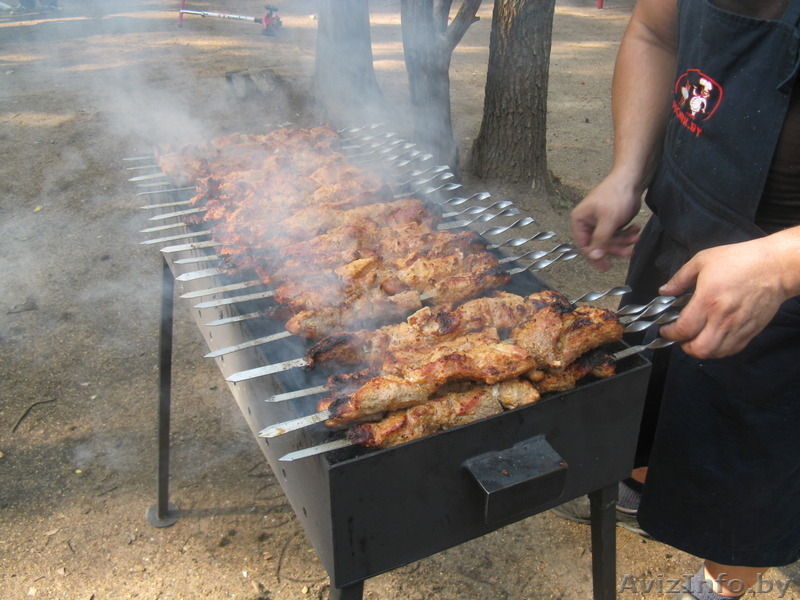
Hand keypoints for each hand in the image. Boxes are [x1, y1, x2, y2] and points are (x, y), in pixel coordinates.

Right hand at [571, 175, 641, 270]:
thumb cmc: (616, 195)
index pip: (584, 244)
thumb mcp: (608, 220)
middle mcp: (588, 222)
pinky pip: (617, 234)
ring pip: (610, 240)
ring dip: (624, 241)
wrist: (631, 179)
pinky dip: (627, 234)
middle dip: (615, 247)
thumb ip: (600, 240)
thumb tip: (594, 256)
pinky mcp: (612, 220)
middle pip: (599, 244)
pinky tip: (635, 229)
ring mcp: (600, 221)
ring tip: (636, 237)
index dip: (594, 256)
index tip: (605, 266)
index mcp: (580, 220)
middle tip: (628, 252)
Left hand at [658, 235, 798, 358]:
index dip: (669, 332)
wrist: (775, 266)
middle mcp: (723, 318)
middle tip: (680, 337)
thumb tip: (665, 291)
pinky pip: (732, 350)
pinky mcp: (751, 331)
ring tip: (696, 339)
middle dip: (683, 346)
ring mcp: (738, 327)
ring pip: (715, 353)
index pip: (683, 329)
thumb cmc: (741, 260)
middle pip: (699, 349)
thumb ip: (680, 278)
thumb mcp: (702, 261)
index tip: (665, 328)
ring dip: (701, 350)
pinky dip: (719, 349)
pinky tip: (714, 338)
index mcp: (707, 301)